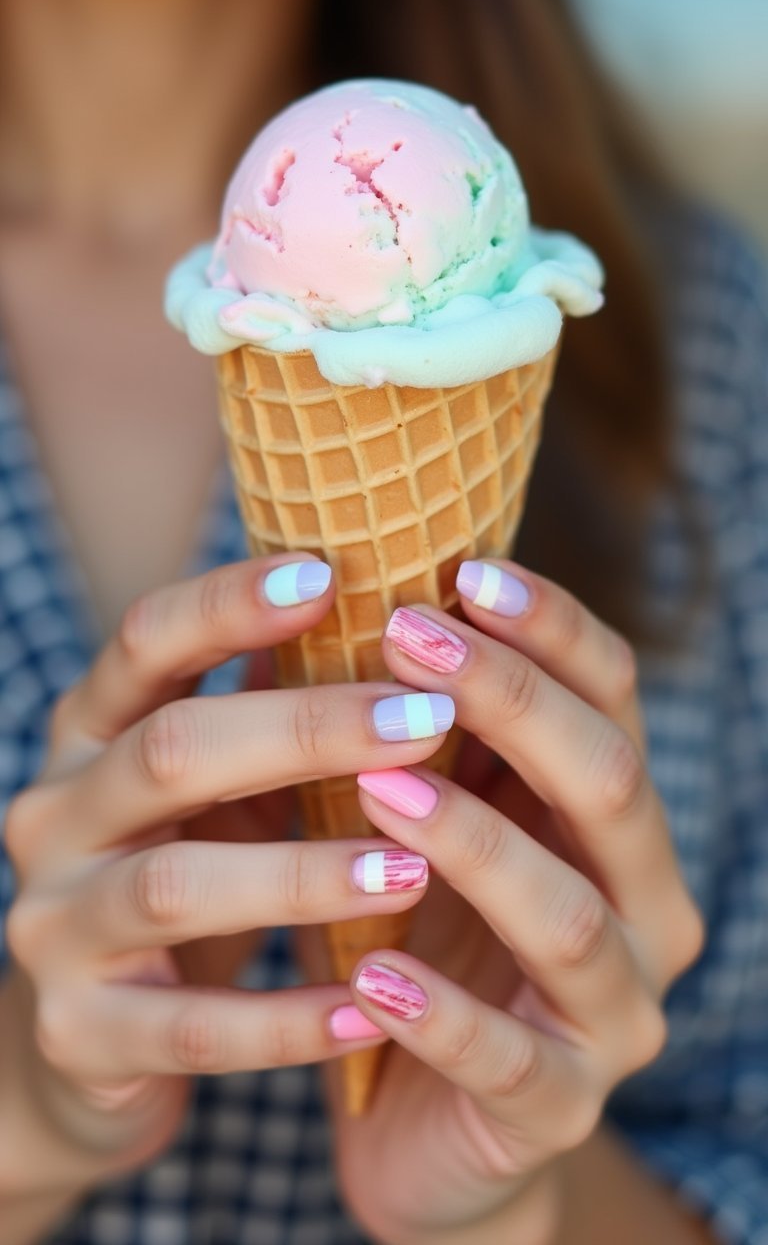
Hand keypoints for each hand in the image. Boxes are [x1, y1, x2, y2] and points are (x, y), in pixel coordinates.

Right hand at [3, 556, 448, 1194]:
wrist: (93, 1036)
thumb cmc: (188, 869)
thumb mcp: (221, 783)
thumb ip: (275, 706)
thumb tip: (383, 598)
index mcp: (92, 732)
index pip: (146, 641)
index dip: (230, 604)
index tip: (330, 574)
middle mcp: (57, 813)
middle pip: (170, 750)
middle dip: (306, 730)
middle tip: (428, 722)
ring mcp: (54, 925)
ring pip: (176, 886)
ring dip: (304, 874)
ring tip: (416, 870)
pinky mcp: (78, 1031)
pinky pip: (191, 1028)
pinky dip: (287, 1020)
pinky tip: (375, 1004)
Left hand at [328, 562, 703, 1244]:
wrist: (422, 1122)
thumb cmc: (413, 938)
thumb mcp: (415, 825)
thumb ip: (407, 736)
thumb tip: (326, 600)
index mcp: (613, 820)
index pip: (614, 697)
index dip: (550, 628)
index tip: (460, 569)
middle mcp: (645, 904)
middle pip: (609, 781)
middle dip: (513, 700)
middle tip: (407, 637)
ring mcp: (614, 1014)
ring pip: (569, 916)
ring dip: (475, 843)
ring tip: (377, 790)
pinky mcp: (558, 1110)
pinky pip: (510, 1060)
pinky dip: (441, 1015)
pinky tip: (370, 977)